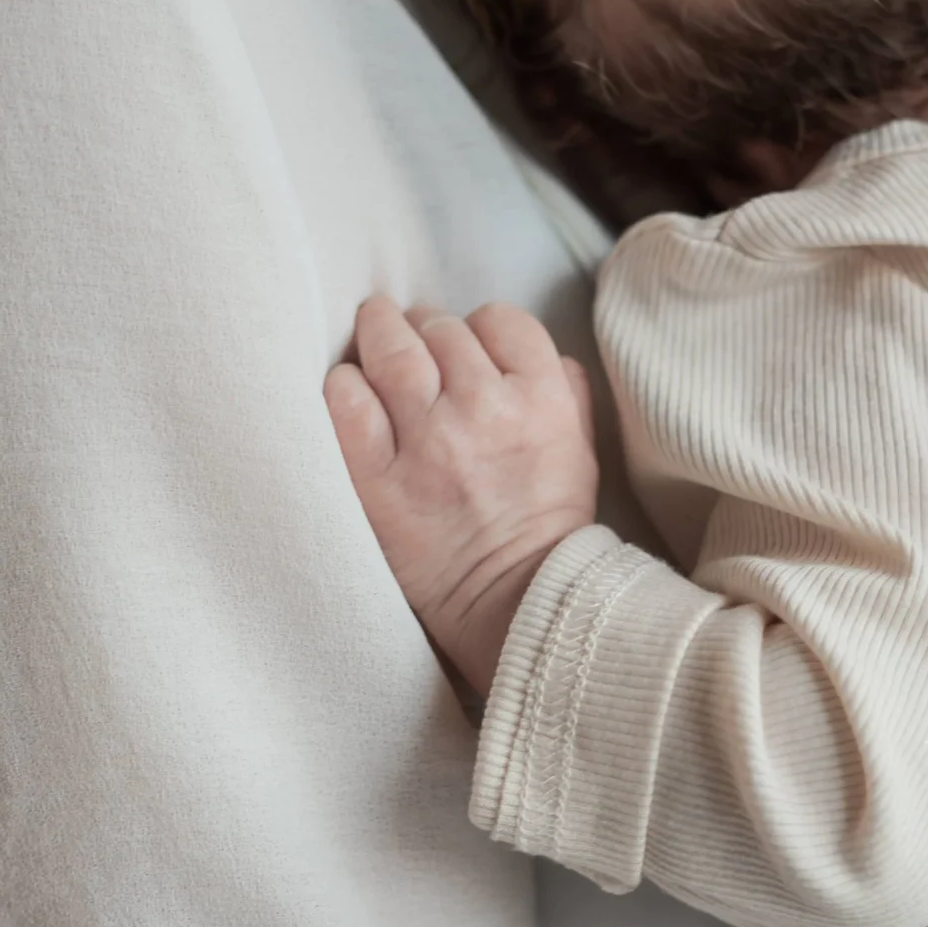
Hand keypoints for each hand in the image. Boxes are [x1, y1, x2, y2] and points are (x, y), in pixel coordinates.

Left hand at [326, 296, 597, 692]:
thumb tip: (542, 356)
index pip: (501, 321)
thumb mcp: (582, 451)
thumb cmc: (550, 531)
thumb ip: (567, 391)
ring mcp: (426, 441)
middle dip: (427, 330)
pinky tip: (350, 390)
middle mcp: (483, 407)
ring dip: (379, 333)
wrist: (518, 605)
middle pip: (442, 330)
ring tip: (372, 334)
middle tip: (414, 342)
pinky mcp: (379, 478)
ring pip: (392, 350)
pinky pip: (348, 404)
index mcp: (541, 398)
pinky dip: (345, 387)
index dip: (480, 329)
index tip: (466, 347)